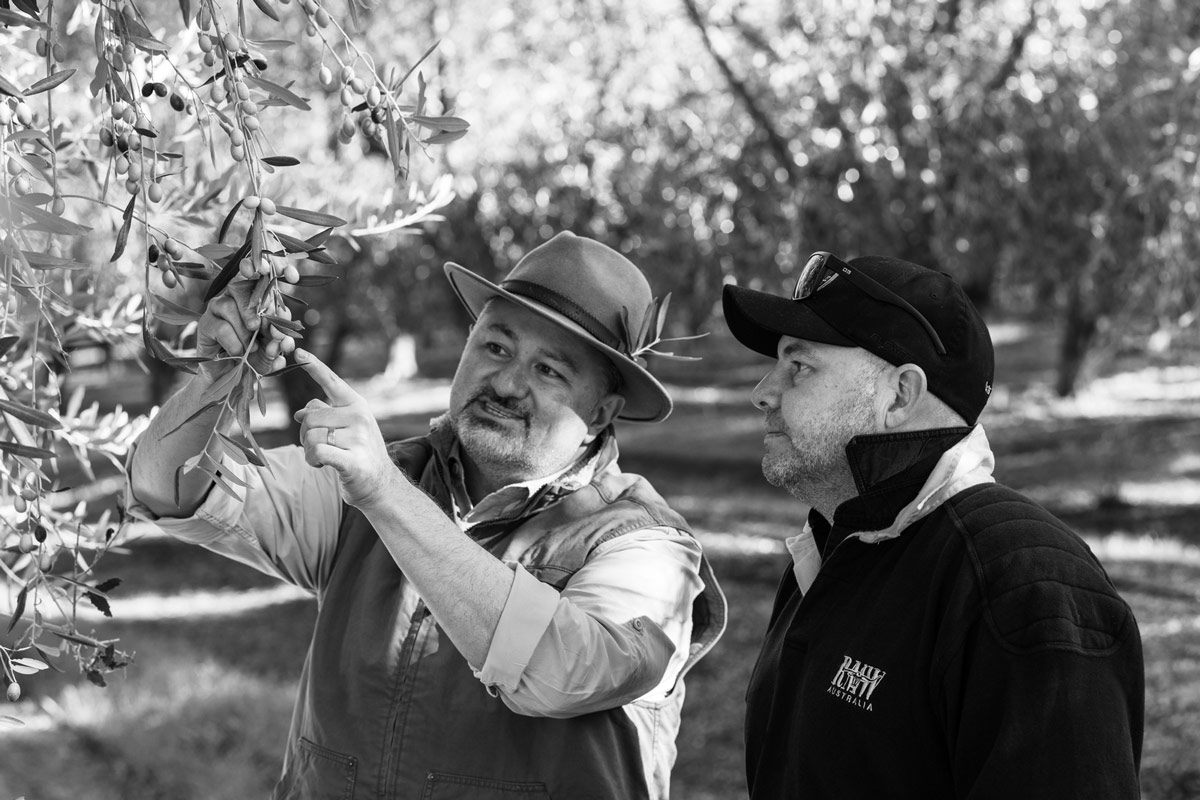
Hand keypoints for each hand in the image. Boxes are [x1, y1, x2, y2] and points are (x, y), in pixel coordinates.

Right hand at [196, 279, 286, 379]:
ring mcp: (217, 309)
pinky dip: (233, 342)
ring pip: (228, 306)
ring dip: (243, 330)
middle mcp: (235, 299)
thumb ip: (279, 344)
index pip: (262, 289)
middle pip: (241, 288)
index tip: (279, 319)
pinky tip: (237, 352)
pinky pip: (220, 326)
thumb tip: (285, 339)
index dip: (272, 302)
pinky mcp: (205, 324)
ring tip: (250, 347)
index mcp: (256, 300)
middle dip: (253, 309)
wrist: (230, 376)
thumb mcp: (271, 352)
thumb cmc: (253, 358)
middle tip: (258, 328)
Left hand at [293, 348, 396, 508]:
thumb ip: (324, 414)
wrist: (380, 484)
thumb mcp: (345, 427)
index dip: (314, 366)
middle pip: (309, 418)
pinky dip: (313, 459)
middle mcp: (359, 416)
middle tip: (317, 447)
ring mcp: (358, 438)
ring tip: (323, 458)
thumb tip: (300, 412)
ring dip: (308, 451)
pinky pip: (318, 452)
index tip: (298, 351)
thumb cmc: (358, 452)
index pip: (332, 382)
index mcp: (356, 404)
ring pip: (310, 437)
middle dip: (305, 435)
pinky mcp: (353, 461)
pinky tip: (322, 464)